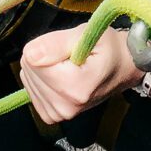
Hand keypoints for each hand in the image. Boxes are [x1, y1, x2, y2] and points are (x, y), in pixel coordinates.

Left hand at [19, 26, 143, 124]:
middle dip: (45, 56)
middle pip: (29, 69)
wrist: (122, 68)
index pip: (33, 58)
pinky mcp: (52, 115)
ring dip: (43, 67)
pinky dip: (42, 79)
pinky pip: (31, 89)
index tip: (69, 47)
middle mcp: (66, 106)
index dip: (49, 45)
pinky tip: (59, 76)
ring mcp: (59, 114)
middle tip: (70, 56)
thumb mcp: (87, 35)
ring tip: (68, 65)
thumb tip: (30, 53)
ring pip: (28, 77)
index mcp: (75, 87)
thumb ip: (57, 43)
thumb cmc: (109, 49)